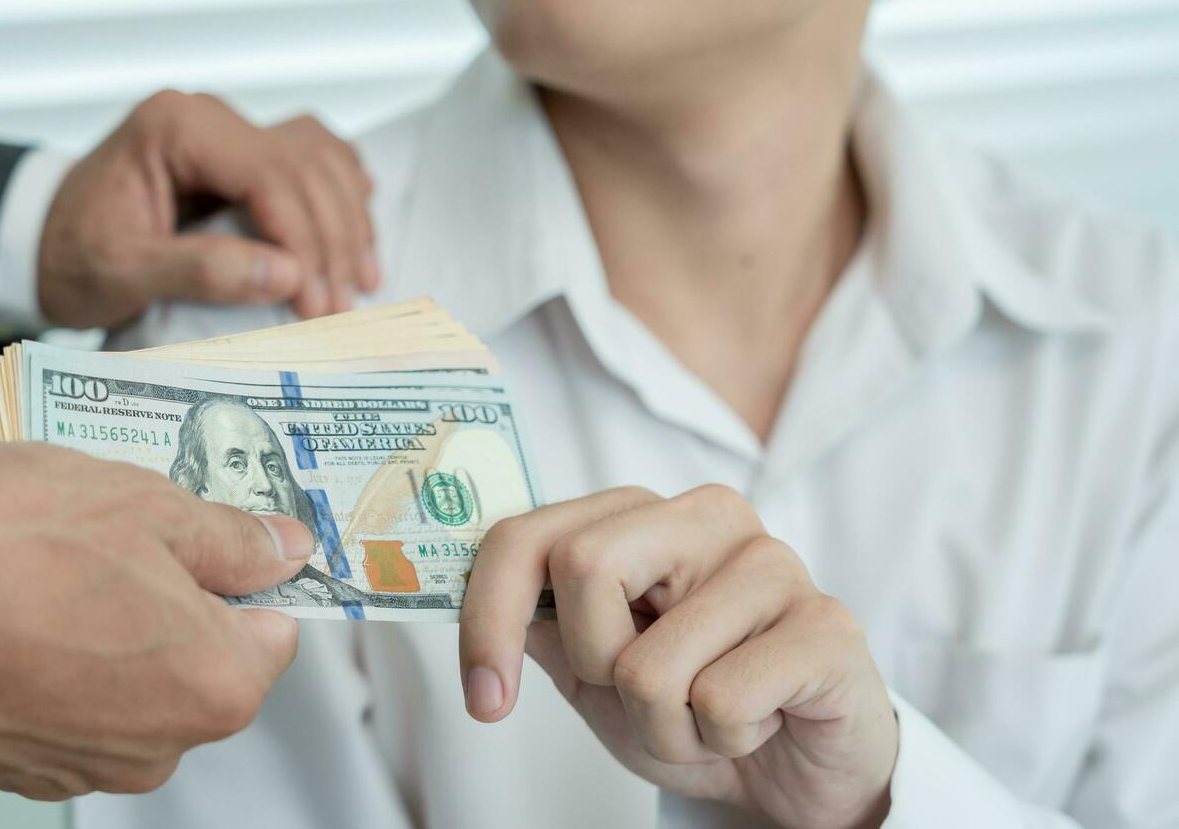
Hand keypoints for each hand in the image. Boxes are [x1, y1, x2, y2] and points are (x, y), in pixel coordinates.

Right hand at [0, 443, 313, 800]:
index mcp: (213, 685)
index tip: (211, 541)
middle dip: (171, 601)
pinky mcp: (10, 766)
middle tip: (116, 541)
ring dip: (106, 632)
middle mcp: (157, 747)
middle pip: (199, 660)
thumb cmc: (5, 546)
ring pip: (127, 684)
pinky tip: (9, 614)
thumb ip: (233, 538)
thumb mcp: (147, 505)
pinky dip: (47, 665)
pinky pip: (59, 707)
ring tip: (50, 570)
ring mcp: (79, 766)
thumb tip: (286, 549)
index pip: (274, 630)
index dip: (244, 576)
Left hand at [38, 91, 377, 327]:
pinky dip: (340, 192)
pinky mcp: (239, 153)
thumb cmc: (69, 255)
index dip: (305, 241)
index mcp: (175, 127)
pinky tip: (360, 226)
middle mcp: (208, 116)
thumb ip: (200, 270)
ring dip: (348, 216)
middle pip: (302, 167)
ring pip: (318, 157)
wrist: (39, 242)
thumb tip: (287, 276)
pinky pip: (310, 158)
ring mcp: (228, 129)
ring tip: (363, 278)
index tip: (319, 303)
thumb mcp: (121, 272)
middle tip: (343, 306)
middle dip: (331, 240)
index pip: (268, 175)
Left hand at [459, 486, 897, 828]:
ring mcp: (773, 561)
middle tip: (645, 697)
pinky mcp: (829, 624)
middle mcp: (708, 515)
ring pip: (650, 663)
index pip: (528, 534)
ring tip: (711, 718)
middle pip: (583, 568)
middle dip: (598, 668)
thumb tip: (455, 583)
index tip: (486, 698)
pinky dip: (725, 739)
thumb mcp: (595, 668)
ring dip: (667, 727)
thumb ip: (540, 621)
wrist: (798, 769)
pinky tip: (761, 721)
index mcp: (642, 514)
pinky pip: (723, 699)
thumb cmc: (695, 704)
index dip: (489, 617)